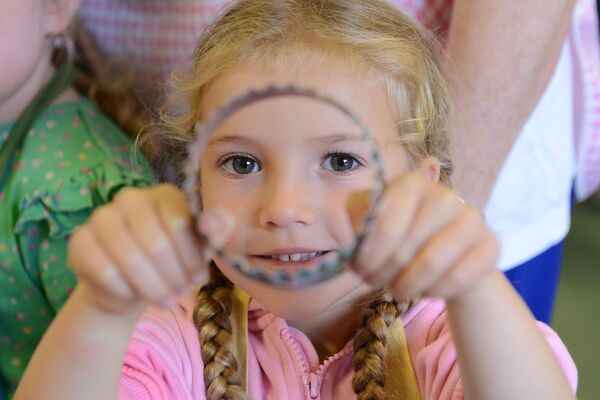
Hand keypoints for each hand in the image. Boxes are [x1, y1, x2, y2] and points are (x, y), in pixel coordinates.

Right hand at [68, 184, 233, 314]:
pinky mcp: (80, 242)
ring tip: (165, 300)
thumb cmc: (174, 261)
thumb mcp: (202, 248)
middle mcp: (130, 198)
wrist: (133, 285)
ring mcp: (101, 217)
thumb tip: (211, 225)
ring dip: (154, 288)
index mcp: (165, 195)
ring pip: (131, 259)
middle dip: (174, 277)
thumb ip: (218, 230)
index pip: (179, 224)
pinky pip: (105, 271)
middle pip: (157, 243)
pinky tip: (135, 295)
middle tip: (180, 293)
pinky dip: (126, 291)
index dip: (191, 258)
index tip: (198, 278)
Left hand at [350, 173, 498, 299]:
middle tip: (377, 282)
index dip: (367, 256)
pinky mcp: (490, 245)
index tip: (359, 271)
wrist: (447, 250)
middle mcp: (444, 196)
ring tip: (397, 289)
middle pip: (404, 249)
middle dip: (382, 274)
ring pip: (431, 265)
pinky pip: (457, 279)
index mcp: (410, 184)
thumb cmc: (400, 234)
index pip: (384, 226)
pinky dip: (434, 292)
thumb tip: (334, 222)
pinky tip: (425, 289)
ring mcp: (472, 219)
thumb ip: (347, 217)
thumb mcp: (368, 221)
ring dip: (406, 286)